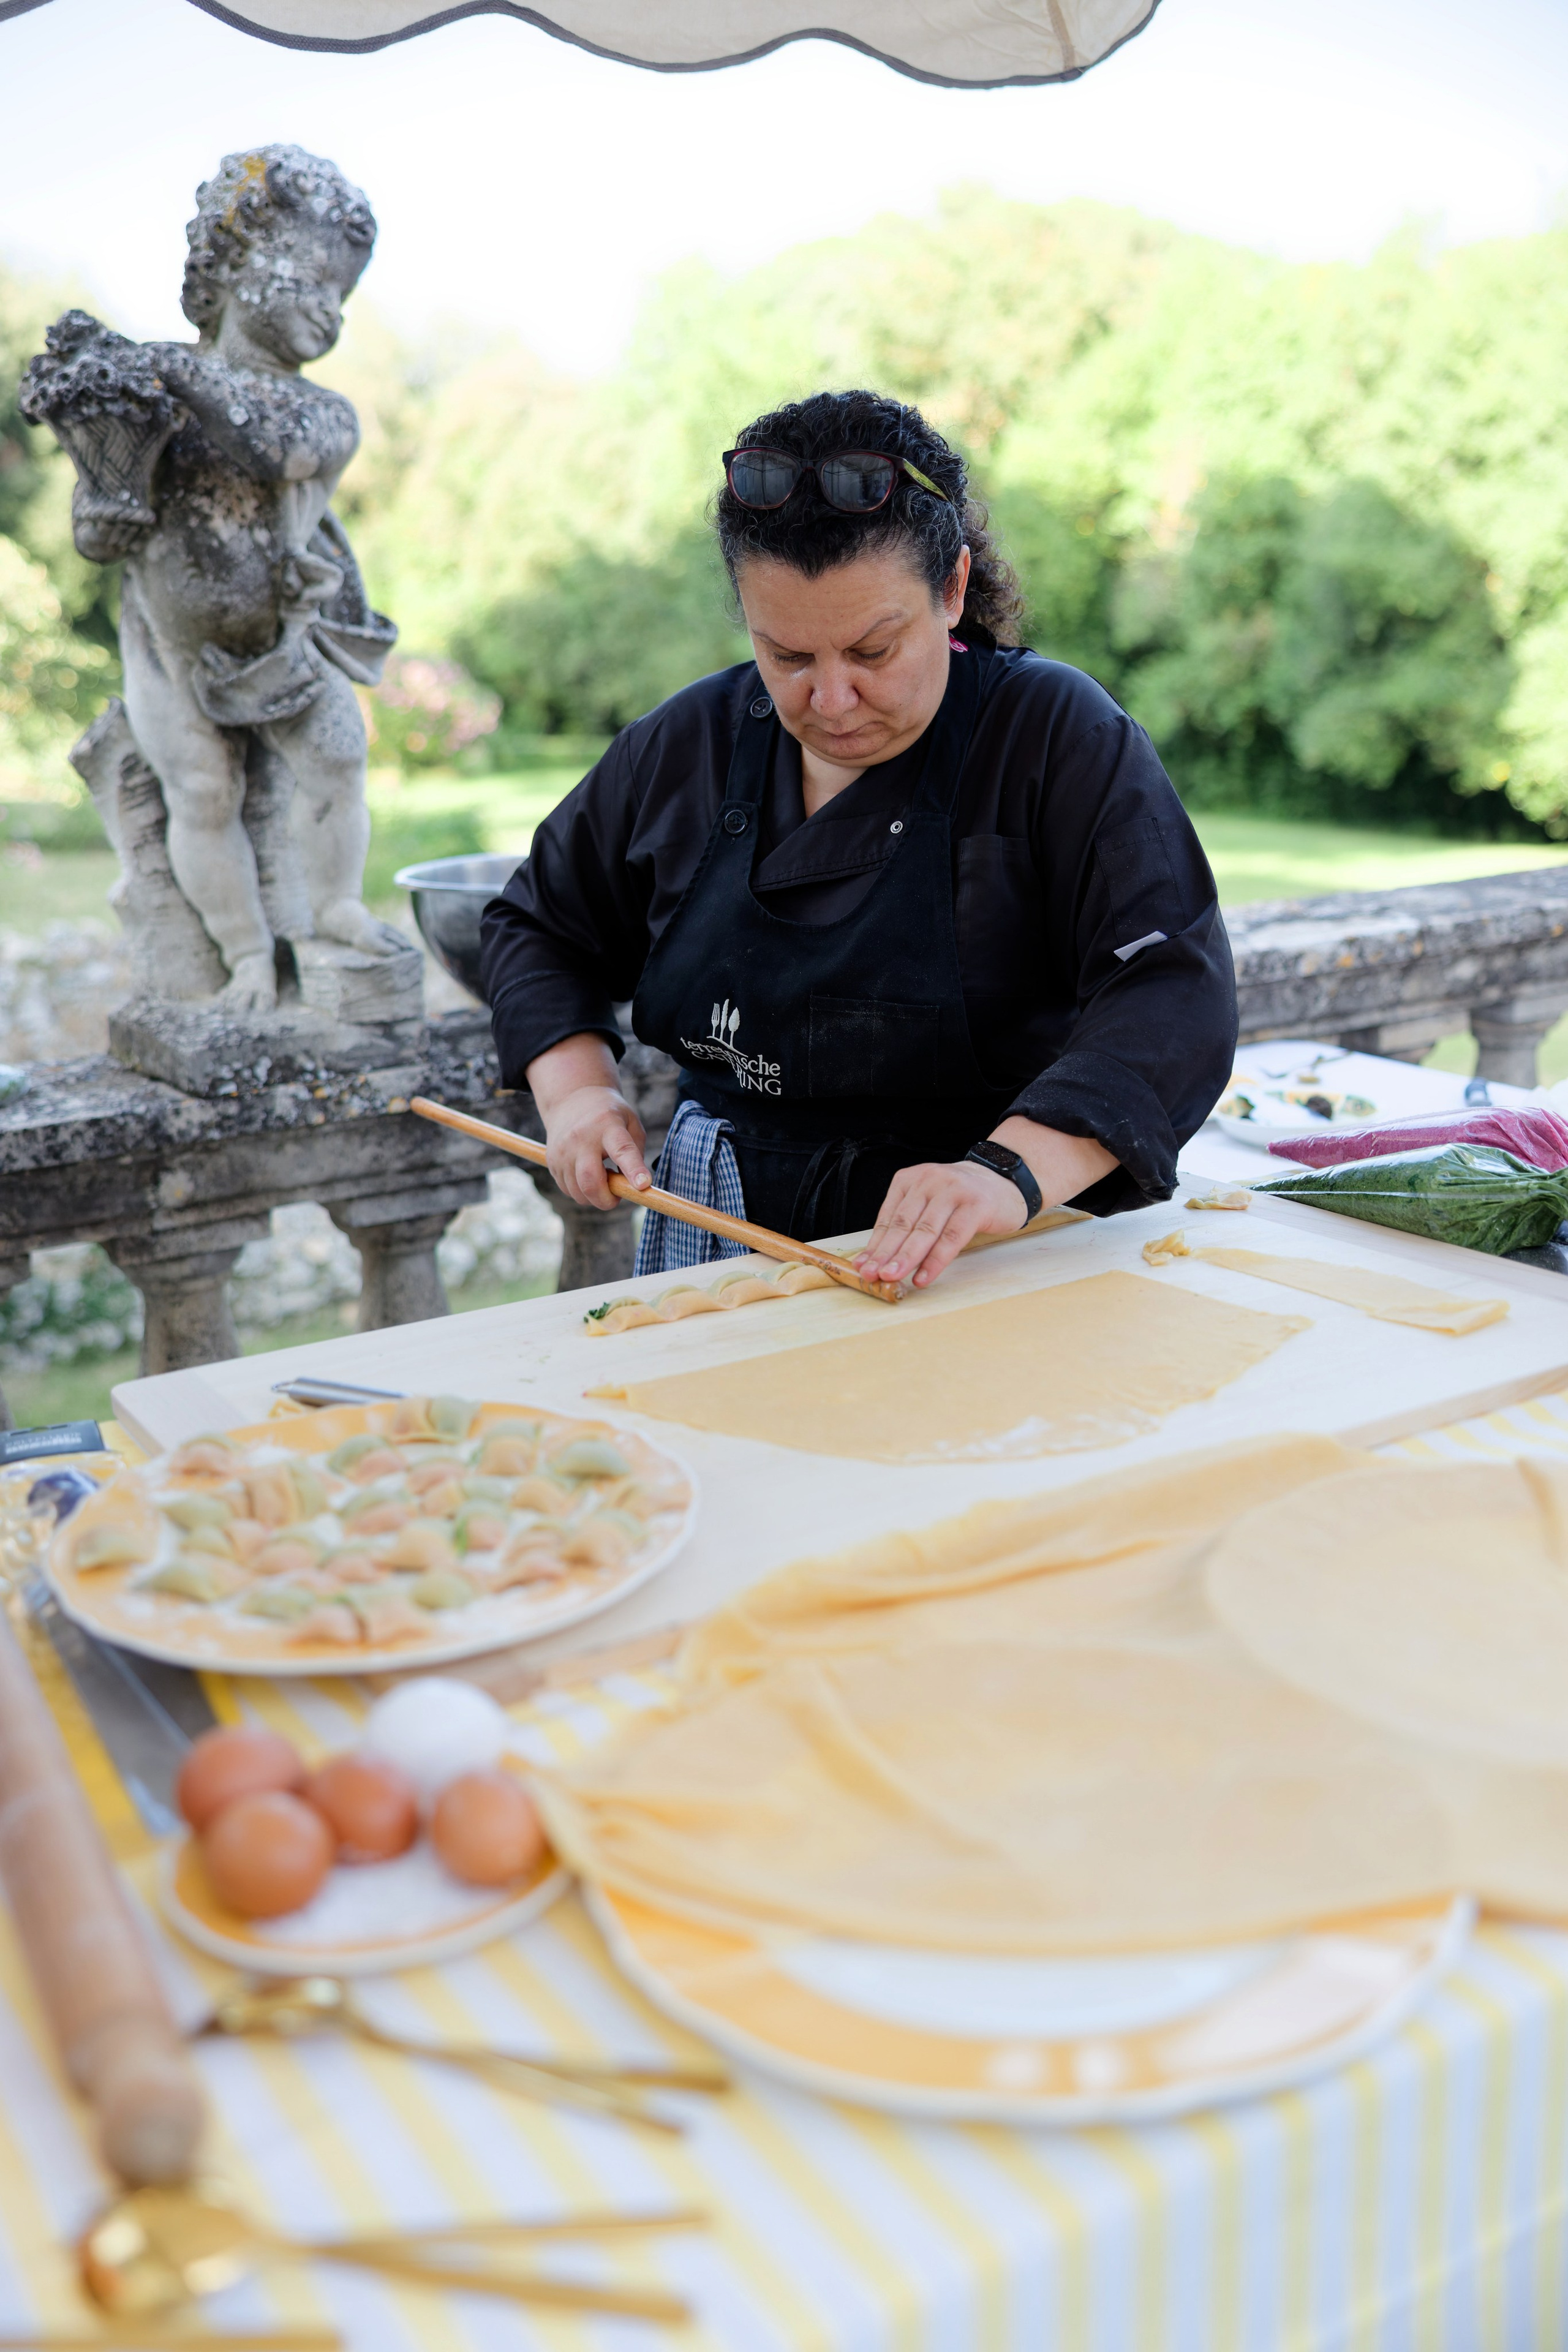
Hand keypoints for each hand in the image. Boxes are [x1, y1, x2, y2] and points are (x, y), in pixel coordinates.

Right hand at [542, 1085, 650, 1209]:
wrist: (572, 1099)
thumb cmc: (609, 1115)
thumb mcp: (631, 1123)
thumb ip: (636, 1154)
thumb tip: (633, 1187)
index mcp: (608, 1125)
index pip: (622, 1150)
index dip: (633, 1170)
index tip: (643, 1185)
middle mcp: (581, 1138)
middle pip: (590, 1181)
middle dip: (607, 1200)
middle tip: (618, 1195)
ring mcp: (562, 1151)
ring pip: (578, 1192)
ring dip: (595, 1196)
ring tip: (603, 1177)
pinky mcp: (552, 1162)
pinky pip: (569, 1190)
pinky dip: (582, 1191)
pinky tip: (588, 1174)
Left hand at [855, 1159, 1026, 1289]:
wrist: (1004, 1182)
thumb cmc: (961, 1199)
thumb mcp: (929, 1203)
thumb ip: (908, 1226)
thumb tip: (878, 1260)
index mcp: (911, 1180)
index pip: (888, 1218)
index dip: (874, 1245)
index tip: (862, 1268)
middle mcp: (929, 1181)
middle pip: (903, 1224)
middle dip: (885, 1253)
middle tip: (871, 1275)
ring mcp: (953, 1190)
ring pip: (925, 1230)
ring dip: (906, 1257)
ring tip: (892, 1277)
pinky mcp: (976, 1204)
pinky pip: (951, 1236)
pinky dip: (936, 1260)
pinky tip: (923, 1276)